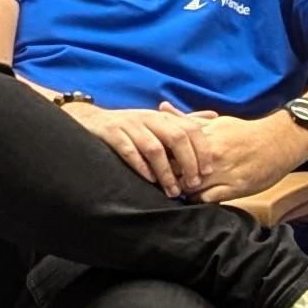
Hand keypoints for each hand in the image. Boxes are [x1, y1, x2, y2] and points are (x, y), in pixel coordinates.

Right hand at [66, 100, 206, 196]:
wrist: (93, 120)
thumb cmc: (133, 126)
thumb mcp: (160, 120)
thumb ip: (186, 120)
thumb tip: (215, 116)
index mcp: (164, 116)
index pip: (191, 129)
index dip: (202, 149)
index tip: (208, 171)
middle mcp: (150, 118)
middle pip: (176, 138)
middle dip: (188, 162)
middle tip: (193, 184)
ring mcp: (130, 126)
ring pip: (154, 148)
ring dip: (166, 172)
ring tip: (172, 191)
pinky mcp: (112, 134)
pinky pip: (129, 150)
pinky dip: (140, 166)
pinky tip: (149, 180)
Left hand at [166, 105, 307, 203]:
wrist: (279, 141)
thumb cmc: (245, 132)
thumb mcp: (215, 122)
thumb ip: (187, 119)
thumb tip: (162, 107)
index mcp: (204, 138)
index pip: (169, 150)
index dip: (157, 157)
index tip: (152, 161)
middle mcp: (211, 157)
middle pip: (175, 171)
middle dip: (165, 176)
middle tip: (159, 180)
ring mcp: (222, 174)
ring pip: (189, 188)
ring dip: (180, 191)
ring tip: (175, 191)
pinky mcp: (235, 188)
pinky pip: (207, 200)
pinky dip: (197, 200)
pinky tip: (194, 198)